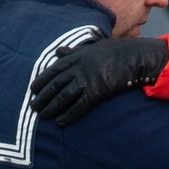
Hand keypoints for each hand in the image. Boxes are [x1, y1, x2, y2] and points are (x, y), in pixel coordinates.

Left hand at [30, 37, 168, 125]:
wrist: (135, 58)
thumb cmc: (116, 51)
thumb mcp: (92, 47)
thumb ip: (74, 51)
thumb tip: (58, 51)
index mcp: (77, 56)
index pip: (54, 69)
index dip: (42, 80)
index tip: (33, 88)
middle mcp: (79, 68)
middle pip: (56, 84)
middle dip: (43, 96)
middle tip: (33, 106)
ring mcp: (87, 80)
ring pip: (64, 96)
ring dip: (52, 107)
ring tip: (43, 115)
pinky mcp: (96, 92)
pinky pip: (79, 106)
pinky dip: (68, 114)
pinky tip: (60, 121)